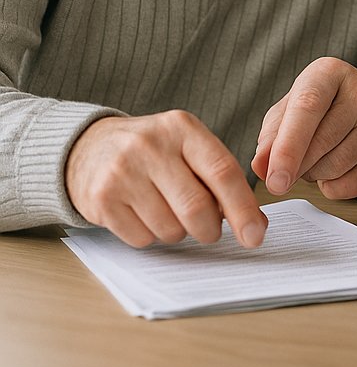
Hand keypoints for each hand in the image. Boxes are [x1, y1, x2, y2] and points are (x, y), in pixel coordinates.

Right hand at [65, 111, 267, 248]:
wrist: (90, 147)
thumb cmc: (154, 151)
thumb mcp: (188, 146)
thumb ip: (220, 177)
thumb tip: (256, 222)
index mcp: (183, 127)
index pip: (222, 171)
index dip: (243, 208)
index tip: (256, 235)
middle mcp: (152, 145)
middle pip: (197, 207)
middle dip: (210, 229)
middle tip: (210, 229)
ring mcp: (123, 171)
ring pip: (170, 228)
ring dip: (179, 232)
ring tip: (169, 211)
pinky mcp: (101, 198)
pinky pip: (142, 238)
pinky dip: (151, 236)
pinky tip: (143, 214)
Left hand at [251, 57, 356, 199]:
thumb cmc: (319, 109)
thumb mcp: (287, 111)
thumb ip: (270, 137)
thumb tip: (262, 166)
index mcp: (330, 73)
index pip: (307, 107)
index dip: (288, 147)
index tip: (274, 178)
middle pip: (321, 143)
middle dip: (297, 166)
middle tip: (287, 168)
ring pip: (336, 167)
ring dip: (314, 175)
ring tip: (316, 159)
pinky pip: (354, 184)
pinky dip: (334, 187)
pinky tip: (334, 170)